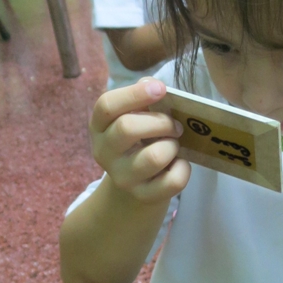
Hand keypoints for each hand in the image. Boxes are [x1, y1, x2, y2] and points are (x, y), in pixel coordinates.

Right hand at [89, 78, 189, 204]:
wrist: (134, 188)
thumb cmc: (139, 143)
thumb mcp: (134, 118)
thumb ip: (142, 99)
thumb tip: (153, 86)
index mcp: (99, 127)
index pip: (106, 105)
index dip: (134, 94)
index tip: (161, 89)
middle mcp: (104, 153)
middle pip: (128, 128)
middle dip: (161, 122)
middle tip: (175, 126)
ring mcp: (123, 178)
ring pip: (154, 156)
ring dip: (172, 146)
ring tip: (173, 146)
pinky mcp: (143, 196)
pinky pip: (173, 180)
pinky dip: (184, 169)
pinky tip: (178, 164)